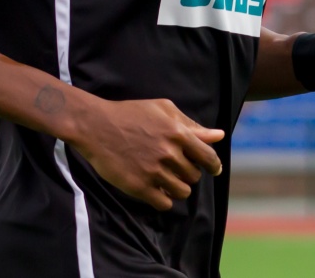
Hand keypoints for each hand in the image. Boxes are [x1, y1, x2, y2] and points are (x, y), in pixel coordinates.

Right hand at [66, 97, 223, 210]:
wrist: (95, 126)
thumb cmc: (130, 114)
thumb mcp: (162, 110)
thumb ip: (191, 124)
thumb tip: (218, 135)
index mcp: (178, 133)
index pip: (209, 158)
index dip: (213, 166)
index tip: (213, 169)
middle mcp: (169, 154)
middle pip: (194, 176)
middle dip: (187, 173)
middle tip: (174, 167)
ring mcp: (154, 172)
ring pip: (182, 192)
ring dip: (177, 187)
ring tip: (165, 178)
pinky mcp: (139, 187)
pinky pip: (164, 203)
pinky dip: (162, 199)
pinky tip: (155, 188)